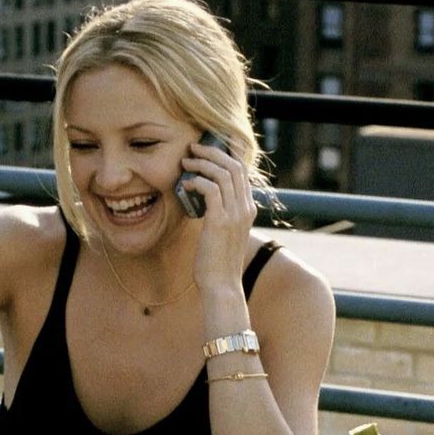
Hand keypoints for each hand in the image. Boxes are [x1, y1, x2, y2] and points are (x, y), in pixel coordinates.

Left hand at [180, 139, 256, 289]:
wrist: (221, 286)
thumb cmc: (217, 264)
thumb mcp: (222, 235)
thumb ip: (219, 216)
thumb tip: (204, 204)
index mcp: (248, 210)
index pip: (242, 172)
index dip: (226, 155)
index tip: (207, 150)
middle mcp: (245, 209)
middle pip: (234, 166)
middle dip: (212, 152)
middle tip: (193, 149)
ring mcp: (235, 215)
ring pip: (223, 173)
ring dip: (202, 163)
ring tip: (185, 162)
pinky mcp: (220, 222)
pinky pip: (210, 190)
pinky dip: (198, 181)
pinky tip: (186, 184)